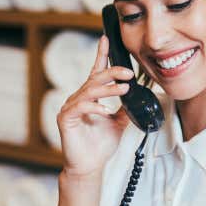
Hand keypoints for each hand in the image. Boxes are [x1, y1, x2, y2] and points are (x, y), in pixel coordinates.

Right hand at [58, 35, 135, 178]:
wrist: (89, 166)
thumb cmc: (100, 145)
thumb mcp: (119, 123)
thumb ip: (126, 108)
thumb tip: (140, 97)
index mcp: (91, 97)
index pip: (96, 71)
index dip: (101, 54)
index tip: (107, 38)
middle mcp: (79, 98)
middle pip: (95, 78)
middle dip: (112, 72)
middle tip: (129, 73)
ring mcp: (71, 108)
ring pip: (89, 91)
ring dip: (107, 89)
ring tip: (123, 89)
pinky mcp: (66, 119)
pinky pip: (80, 107)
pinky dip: (95, 107)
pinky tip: (105, 111)